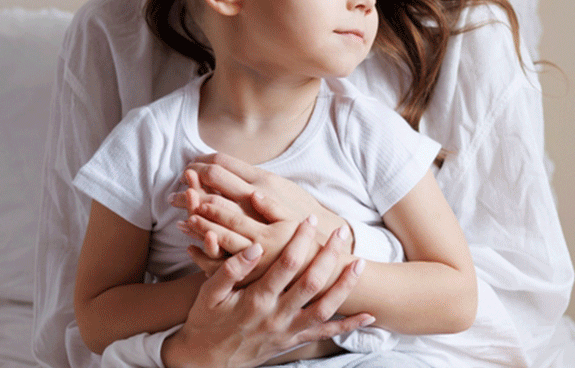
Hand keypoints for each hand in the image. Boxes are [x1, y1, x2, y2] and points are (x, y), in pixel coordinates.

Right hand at [161, 218, 373, 367]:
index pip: (285, 264)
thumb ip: (231, 269)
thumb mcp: (209, 293)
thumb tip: (254, 247)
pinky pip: (325, 334)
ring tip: (359, 263)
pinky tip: (368, 315)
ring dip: (344, 286)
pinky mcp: (293, 341)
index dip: (300, 240)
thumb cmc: (207, 320)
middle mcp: (276, 316)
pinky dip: (348, 325)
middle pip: (311, 283)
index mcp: (256, 300)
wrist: (206, 360)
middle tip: (341, 232)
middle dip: (328, 255)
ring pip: (324, 308)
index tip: (309, 220)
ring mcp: (287, 331)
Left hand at [172, 152, 349, 247]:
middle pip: (212, 197)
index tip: (189, 168)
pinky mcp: (250, 265)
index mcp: (263, 187)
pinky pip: (218, 259)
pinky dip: (201, 251)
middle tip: (176, 191)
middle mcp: (256, 212)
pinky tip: (190, 245)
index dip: (200, 166)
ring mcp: (252, 241)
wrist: (325, 257)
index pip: (220, 169)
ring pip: (212, 228)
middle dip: (190, 192)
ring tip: (181, 219)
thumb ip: (257, 183)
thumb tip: (224, 170)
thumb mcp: (286, 194)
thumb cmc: (303, 221)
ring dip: (193, 220)